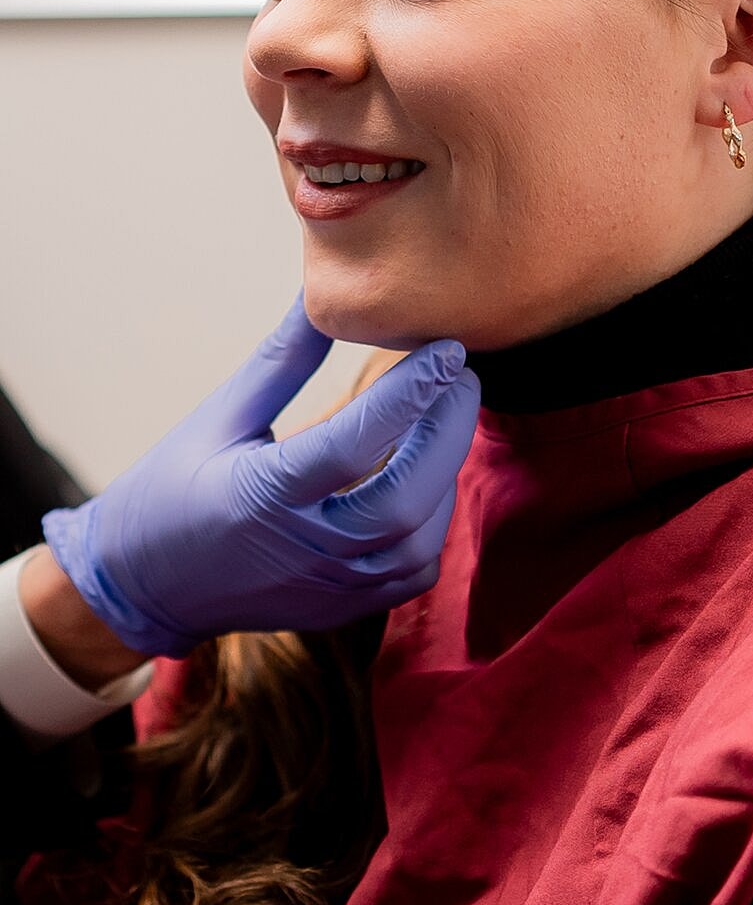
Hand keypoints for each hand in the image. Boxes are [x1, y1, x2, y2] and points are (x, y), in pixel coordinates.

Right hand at [43, 296, 479, 656]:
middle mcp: (303, 550)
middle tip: (461, 376)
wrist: (140, 586)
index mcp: (262, 496)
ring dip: (447, 473)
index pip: (354, 442)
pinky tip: (430, 475)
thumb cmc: (172, 489)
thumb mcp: (219, 416)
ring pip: (419, 541)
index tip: (445, 348)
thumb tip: (322, 296)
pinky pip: (413, 571)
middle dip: (448, 431)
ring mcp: (328, 588)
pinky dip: (434, 519)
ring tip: (447, 415)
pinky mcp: (344, 608)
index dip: (410, 392)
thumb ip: (282, 360)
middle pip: (404, 498)